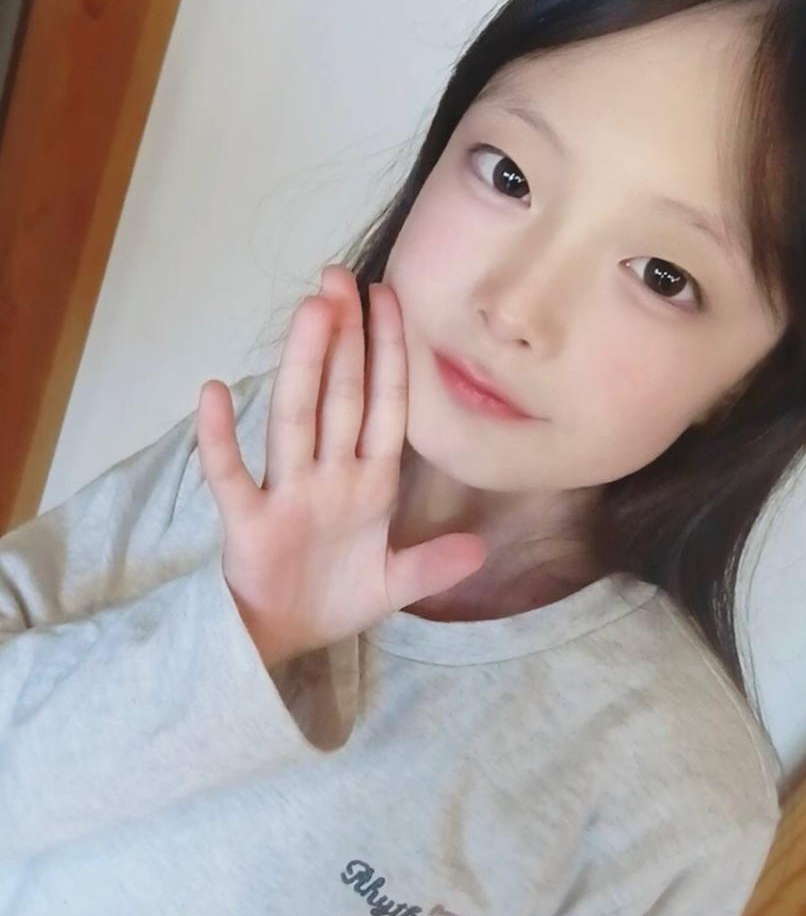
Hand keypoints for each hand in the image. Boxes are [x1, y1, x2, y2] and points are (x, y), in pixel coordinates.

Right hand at [196, 264, 487, 667]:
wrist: (281, 639)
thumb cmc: (334, 598)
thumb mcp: (394, 586)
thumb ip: (432, 565)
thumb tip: (482, 549)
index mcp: (369, 483)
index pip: (385, 406)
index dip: (390, 355)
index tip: (391, 299)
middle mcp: (329, 475)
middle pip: (340, 396)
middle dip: (344, 339)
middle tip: (341, 276)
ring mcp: (287, 492)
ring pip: (297, 417)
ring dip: (304, 365)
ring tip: (312, 310)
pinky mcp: (248, 519)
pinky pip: (231, 474)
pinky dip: (220, 438)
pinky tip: (214, 393)